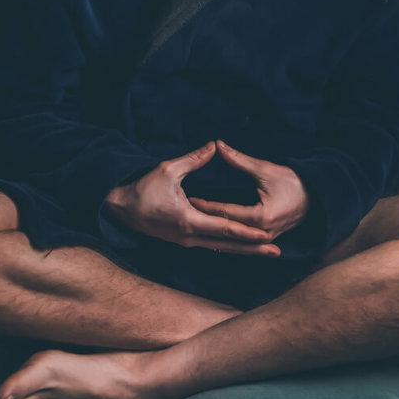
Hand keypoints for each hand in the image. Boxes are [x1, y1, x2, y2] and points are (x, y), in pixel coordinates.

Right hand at [104, 141, 280, 255]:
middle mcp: (190, 237)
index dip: (247, 232)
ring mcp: (187, 242)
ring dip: (244, 250)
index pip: (224, 228)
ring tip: (266, 253)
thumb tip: (215, 145)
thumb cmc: (143, 188)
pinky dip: (229, 247)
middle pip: (227, 245)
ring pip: (221, 248)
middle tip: (277, 253)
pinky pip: (212, 246)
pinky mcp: (184, 241)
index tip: (267, 234)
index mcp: (188, 220)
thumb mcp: (168, 169)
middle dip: (253, 248)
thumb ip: (194, 159)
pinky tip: (241, 247)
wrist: (121, 209)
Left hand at [188, 139, 309, 241]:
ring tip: (188, 226)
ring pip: (231, 239)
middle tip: (180, 213)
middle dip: (203, 220)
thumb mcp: (265, 169)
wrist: (317, 198)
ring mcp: (264, 239)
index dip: (204, 204)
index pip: (225, 212)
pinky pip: (239, 241)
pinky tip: (209, 234)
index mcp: (260, 216)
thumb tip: (217, 146)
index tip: (186, 197)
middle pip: (225, 228)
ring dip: (211, 231)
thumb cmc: (293, 182)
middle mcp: (261, 233)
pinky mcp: (265, 239)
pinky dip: (224, 237)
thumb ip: (239, 160)